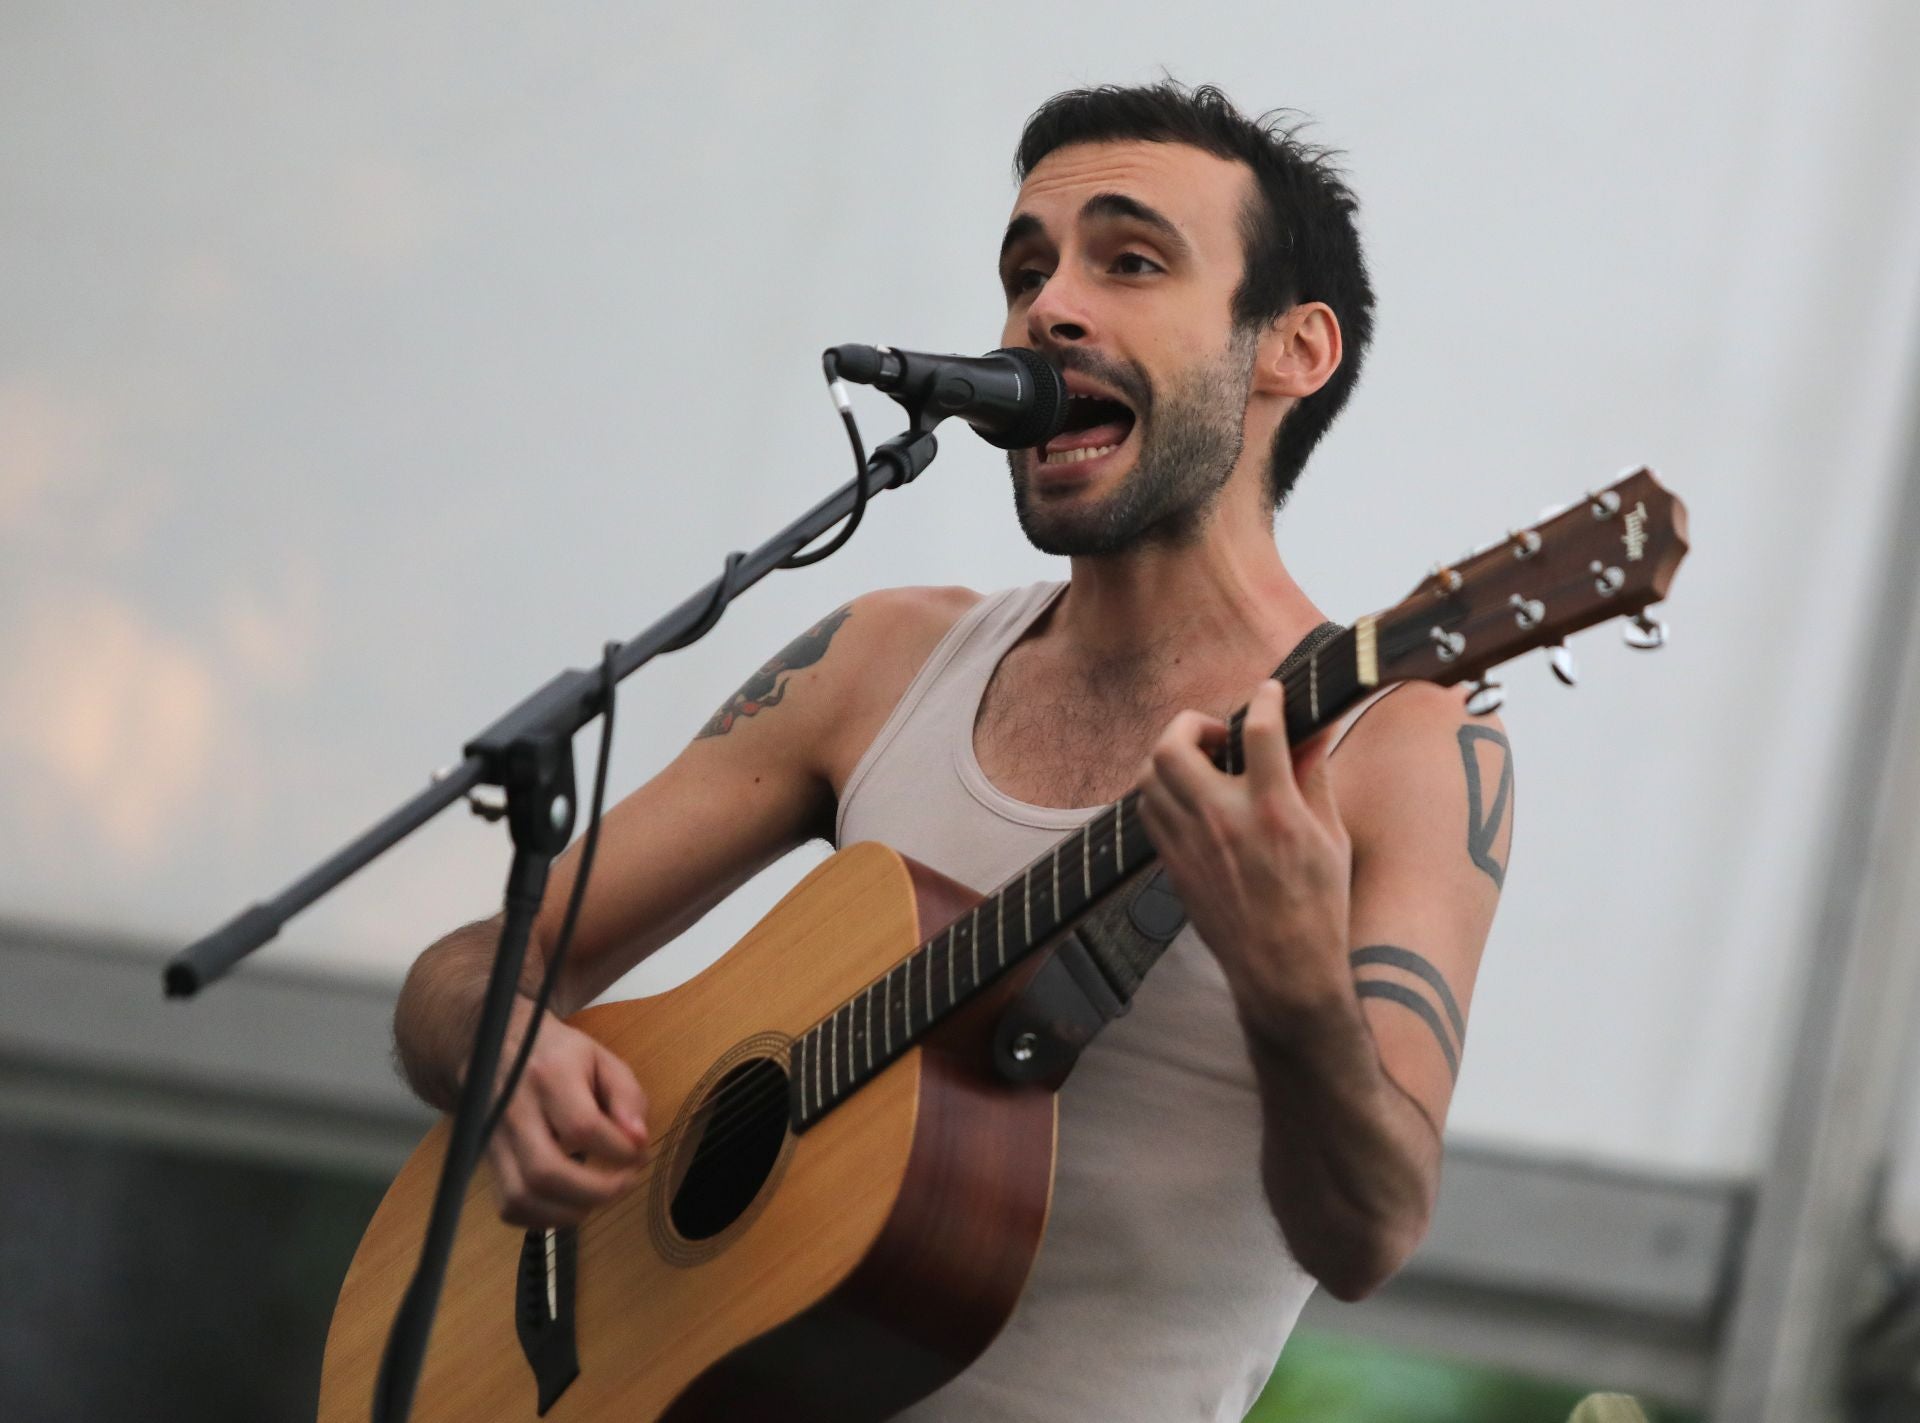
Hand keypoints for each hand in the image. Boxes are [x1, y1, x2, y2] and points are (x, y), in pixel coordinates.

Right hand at [482, 998, 650, 1228]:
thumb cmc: (561, 1055)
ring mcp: (495, 1139)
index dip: (618, 1150)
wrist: (501, 1048)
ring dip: (571, 1211)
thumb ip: (627, 1097)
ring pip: (522, 1197)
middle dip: (596, 1191)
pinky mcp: (489, 1162)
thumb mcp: (603, 1060)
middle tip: (625, 1182)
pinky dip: (544, 1218)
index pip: (582, 1127)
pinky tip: (570, 1202)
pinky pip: (510, 1207)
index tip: (639, 1153)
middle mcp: (515, 1110)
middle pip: (546, 1171)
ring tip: (599, 1195)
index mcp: (549, 1075)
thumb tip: (637, 1140)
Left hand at [1135, 678, 1352, 1026]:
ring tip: (1204, 763)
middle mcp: (1223, 821)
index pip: (1259, 731)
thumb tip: (1314, 729)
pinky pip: (1148, 808)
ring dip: (1173, 754)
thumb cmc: (1319, 908)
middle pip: (1175, 745)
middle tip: (1220, 736)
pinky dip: (1162, 789)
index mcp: (1273, 812)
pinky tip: (1191, 797)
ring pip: (1151, 774)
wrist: (1282, 972)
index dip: (1265, 700)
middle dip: (1193, 724)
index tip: (1269, 693)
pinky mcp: (1172, 864)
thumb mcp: (1331, 838)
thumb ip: (1314, 776)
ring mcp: (1190, 843)